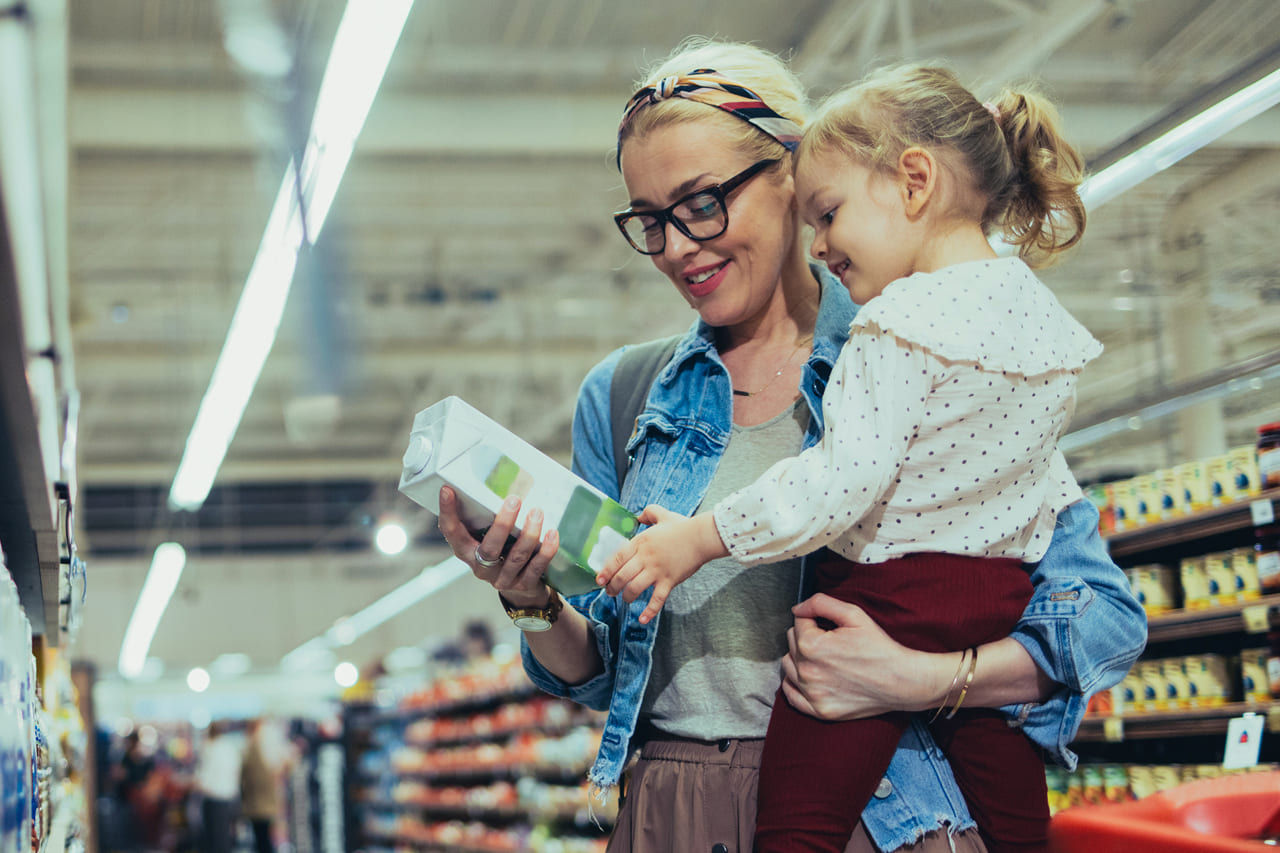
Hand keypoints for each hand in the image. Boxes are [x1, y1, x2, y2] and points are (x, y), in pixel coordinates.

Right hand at [436, 486, 558, 606]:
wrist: (520, 589)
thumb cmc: (501, 551)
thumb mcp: (486, 537)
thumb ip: (486, 517)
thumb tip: (498, 480)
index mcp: (466, 552)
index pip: (452, 533)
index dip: (448, 513)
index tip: (448, 490)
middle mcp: (481, 567)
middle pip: (489, 548)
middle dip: (502, 523)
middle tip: (515, 500)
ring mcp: (503, 579)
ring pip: (516, 557)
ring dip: (529, 534)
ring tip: (537, 512)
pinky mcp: (524, 585)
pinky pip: (537, 567)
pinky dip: (546, 550)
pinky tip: (552, 533)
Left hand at [595, 507, 725, 623]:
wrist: (701, 537)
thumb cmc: (683, 526)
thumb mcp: (662, 514)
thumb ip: (648, 513)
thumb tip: (638, 516)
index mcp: (641, 542)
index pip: (617, 558)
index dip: (606, 571)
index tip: (599, 579)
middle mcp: (645, 557)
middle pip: (622, 576)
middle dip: (613, 587)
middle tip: (610, 592)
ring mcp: (657, 570)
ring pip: (634, 588)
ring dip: (627, 597)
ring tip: (625, 599)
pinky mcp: (669, 581)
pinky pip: (657, 599)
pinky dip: (649, 611)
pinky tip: (642, 619)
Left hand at [780, 594, 948, 719]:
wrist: (902, 681)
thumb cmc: (879, 647)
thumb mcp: (854, 614)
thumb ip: (820, 603)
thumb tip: (797, 609)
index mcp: (812, 646)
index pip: (797, 622)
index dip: (814, 620)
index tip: (829, 626)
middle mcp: (807, 672)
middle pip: (791, 643)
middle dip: (807, 637)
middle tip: (831, 641)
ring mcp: (812, 694)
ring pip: (788, 667)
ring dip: (800, 659)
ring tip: (824, 658)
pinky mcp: (819, 711)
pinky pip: (791, 696)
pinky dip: (795, 685)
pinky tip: (810, 677)